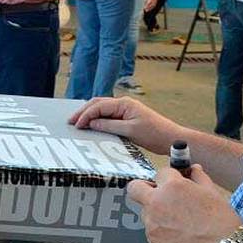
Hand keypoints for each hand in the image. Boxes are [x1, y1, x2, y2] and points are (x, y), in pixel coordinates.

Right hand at [68, 96, 182, 154]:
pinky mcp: (127, 118)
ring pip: (102, 109)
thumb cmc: (155, 134)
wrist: (172, 138)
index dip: (85, 115)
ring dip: (89, 115)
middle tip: (70, 121)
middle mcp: (124, 104)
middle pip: (97, 104)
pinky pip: (108, 116)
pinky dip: (97, 119)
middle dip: (83, 112)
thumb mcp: (130, 131)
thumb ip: (109, 126)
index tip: (76, 125)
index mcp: (124, 104)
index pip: (99, 106)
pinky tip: (91, 125)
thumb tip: (91, 123)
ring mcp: (125, 110)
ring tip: (77, 123)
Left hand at [126, 166, 242, 242]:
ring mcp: (151, 222)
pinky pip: (151, 229)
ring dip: (156, 212)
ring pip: (145, 211)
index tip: (173, 181)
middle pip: (134, 188)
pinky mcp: (152, 239)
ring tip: (179, 221)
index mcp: (172, 187)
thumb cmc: (221, 222)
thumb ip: (198, 178)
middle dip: (143, 188)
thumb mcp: (213, 193)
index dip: (168, 177)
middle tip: (157, 193)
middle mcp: (156, 203)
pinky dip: (161, 229)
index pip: (159, 172)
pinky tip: (179, 234)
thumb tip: (193, 169)